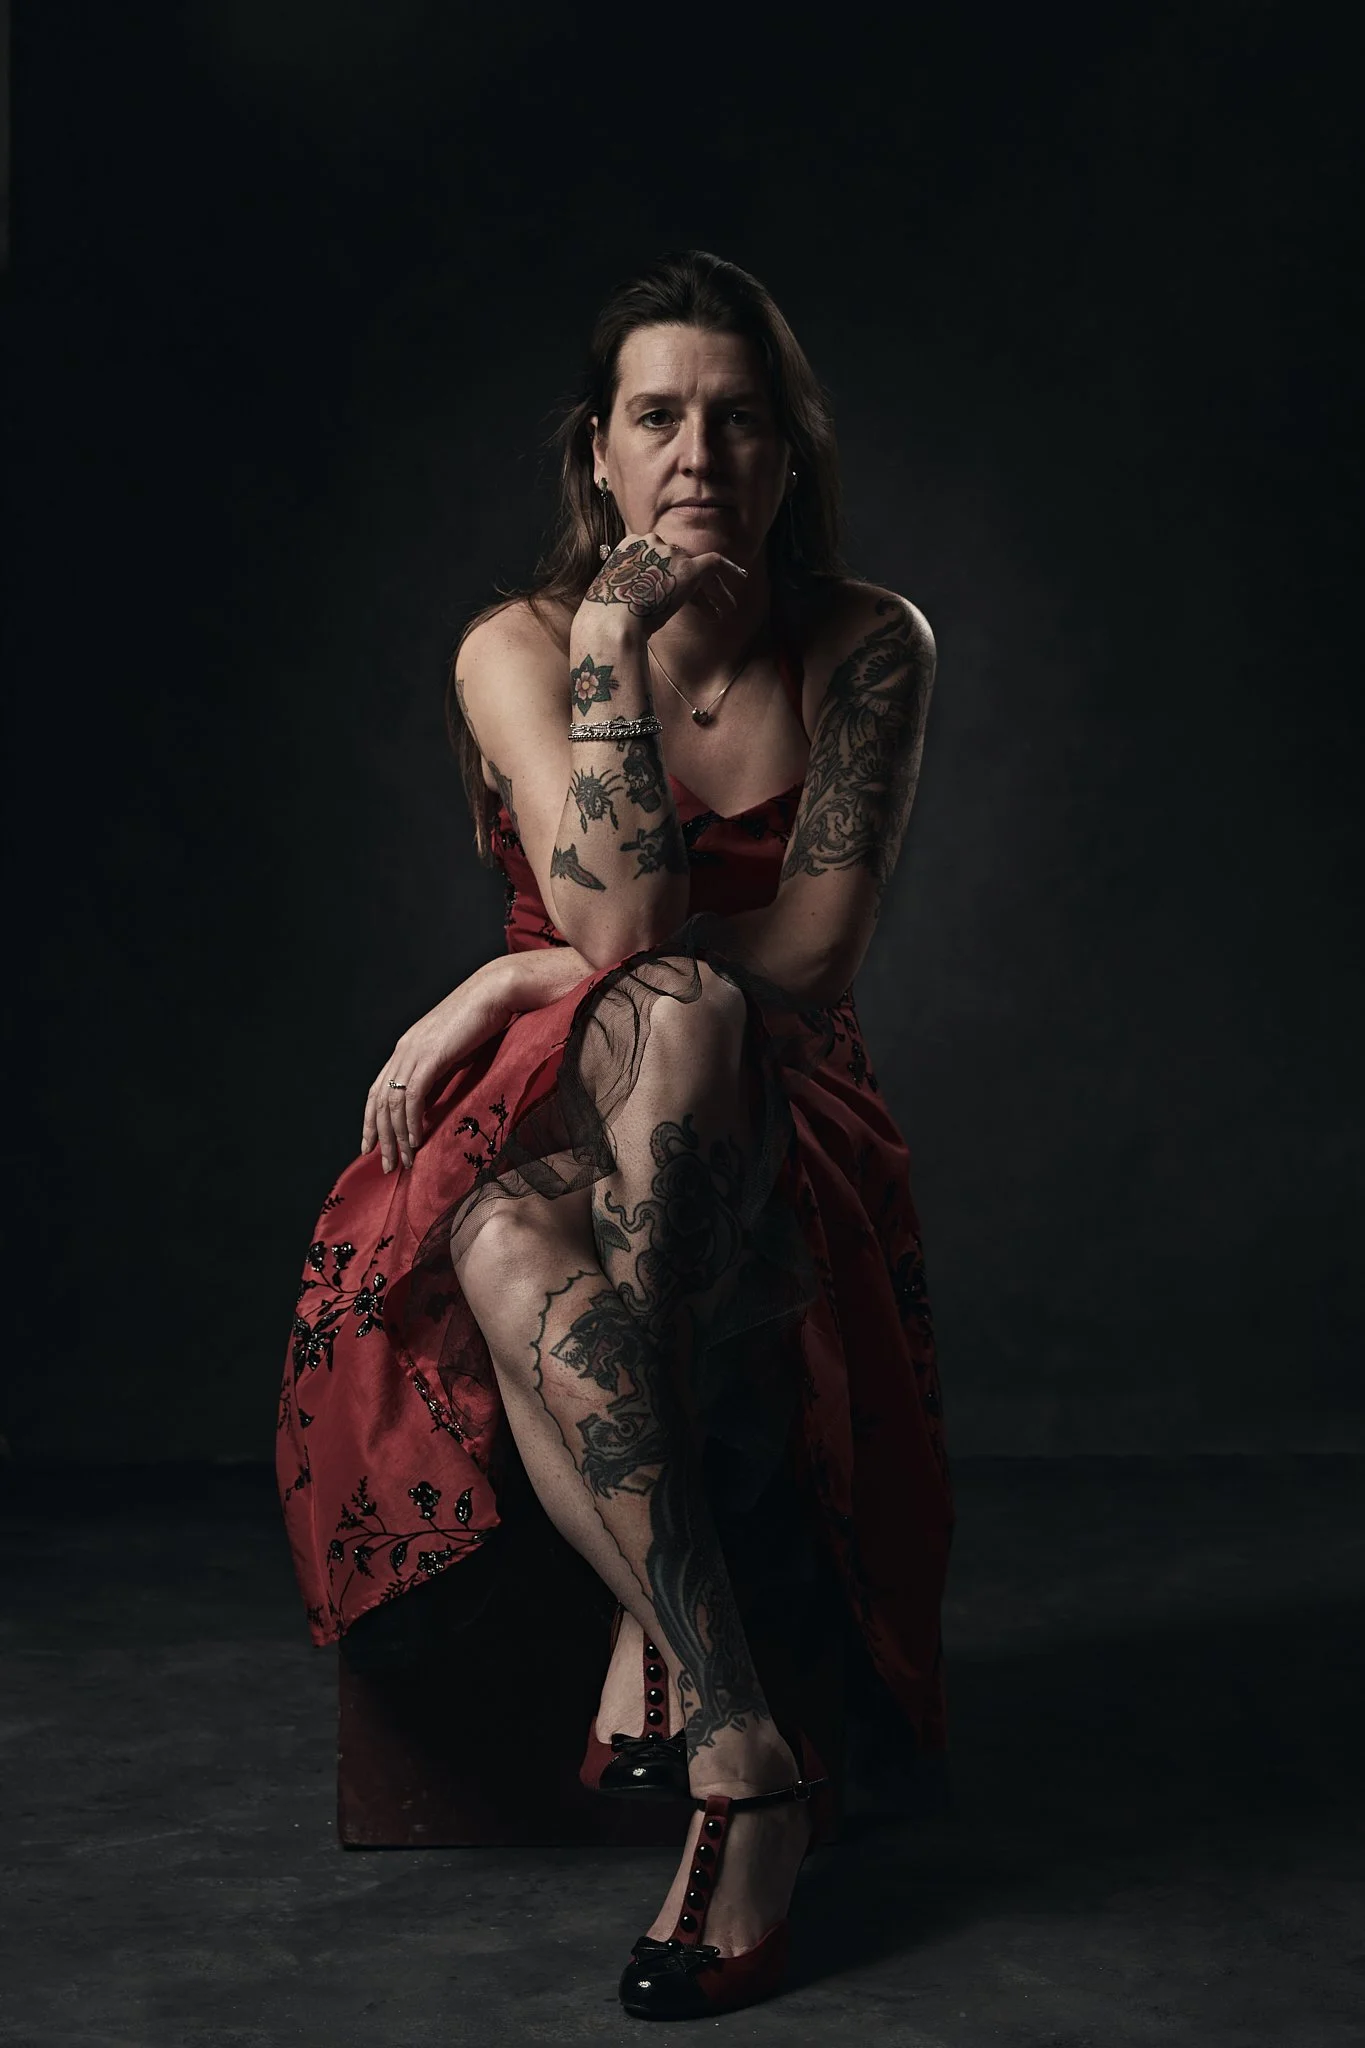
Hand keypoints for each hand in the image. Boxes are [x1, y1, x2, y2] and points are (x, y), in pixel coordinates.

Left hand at [362, 960, 515, 1173]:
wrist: (495, 992)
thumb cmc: (481, 1021)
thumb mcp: (453, 1054)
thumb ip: (437, 1077)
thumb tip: (427, 1106)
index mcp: (406, 1048)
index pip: (378, 1090)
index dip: (371, 1120)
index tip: (370, 1145)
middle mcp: (403, 1050)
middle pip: (379, 1101)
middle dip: (380, 1136)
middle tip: (385, 1164)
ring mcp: (414, 1053)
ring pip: (392, 1103)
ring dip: (396, 1137)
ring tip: (403, 1161)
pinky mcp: (430, 1057)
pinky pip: (412, 1097)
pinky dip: (410, 1122)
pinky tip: (416, 1140)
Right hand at [582, 532, 746, 632]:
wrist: (611, 621)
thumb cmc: (604, 617)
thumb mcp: (608, 595)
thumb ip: (623, 590)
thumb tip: (627, 607)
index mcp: (629, 546)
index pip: (657, 559)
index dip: (668, 580)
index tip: (671, 599)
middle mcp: (651, 543)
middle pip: (678, 562)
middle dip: (691, 587)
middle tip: (702, 607)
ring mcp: (671, 554)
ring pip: (697, 567)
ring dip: (711, 590)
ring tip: (725, 608)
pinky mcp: (688, 568)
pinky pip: (715, 563)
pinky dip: (730, 569)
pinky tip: (742, 578)